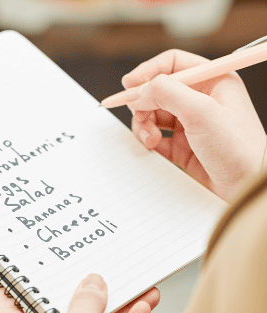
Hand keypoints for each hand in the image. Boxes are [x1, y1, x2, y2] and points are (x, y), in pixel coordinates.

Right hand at [123, 49, 265, 202]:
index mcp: (212, 81)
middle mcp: (201, 99)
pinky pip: (155, 137)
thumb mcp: (201, 111)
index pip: (173, 64)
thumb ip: (167, 94)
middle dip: (144, 104)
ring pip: (153, 115)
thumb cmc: (237, 148)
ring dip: (144, 125)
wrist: (245, 186)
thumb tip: (138, 91)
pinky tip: (152, 148)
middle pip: (158, 91)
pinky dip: (147, 141)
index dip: (148, 72)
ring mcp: (191, 124)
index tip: (128, 85)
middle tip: (141, 118)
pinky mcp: (183, 146)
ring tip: (150, 140)